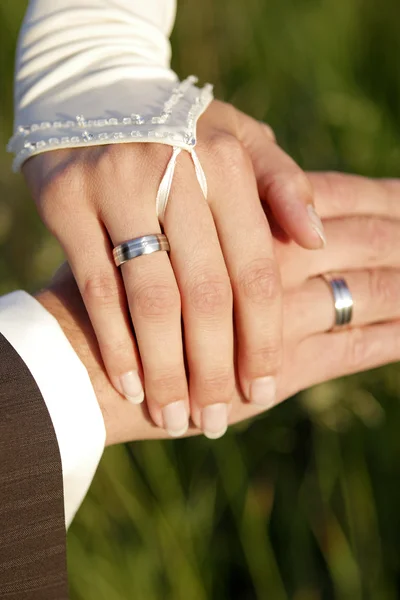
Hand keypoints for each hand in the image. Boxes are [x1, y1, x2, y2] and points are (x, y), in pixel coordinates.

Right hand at [23, 100, 322, 438]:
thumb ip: (283, 188)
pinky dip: (116, 343)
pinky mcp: (67, 201)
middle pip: (205, 294)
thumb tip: (317, 240)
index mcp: (226, 160)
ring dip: (166, 370)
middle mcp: (174, 169)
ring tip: (176, 419)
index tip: (261, 388)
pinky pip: (98, 288)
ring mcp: (115, 183)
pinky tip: (132, 385)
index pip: (255, 269)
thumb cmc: (181, 137)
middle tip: (215, 420)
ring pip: (151, 299)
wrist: (92, 99)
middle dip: (213, 368)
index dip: (261, 338)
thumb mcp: (238, 145)